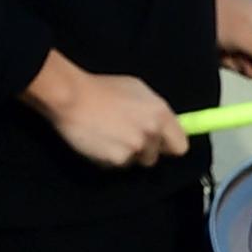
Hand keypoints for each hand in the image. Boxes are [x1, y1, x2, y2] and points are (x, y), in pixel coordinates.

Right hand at [26, 57, 189, 170]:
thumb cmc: (102, 87)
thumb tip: (161, 125)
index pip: (180, 146)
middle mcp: (152, 133)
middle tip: (125, 135)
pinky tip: (98, 141)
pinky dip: (108, 157)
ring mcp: (135, 148)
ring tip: (108, 136)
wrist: (71, 97)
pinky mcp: (117, 160)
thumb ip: (153, 110)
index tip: (159, 144)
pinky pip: (117, 164)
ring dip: (126, 154)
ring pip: (136, 162)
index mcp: (160, 114)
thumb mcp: (135, 89)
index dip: (168, 145)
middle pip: (156, 156)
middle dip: (143, 149)